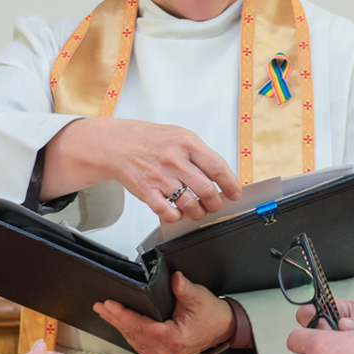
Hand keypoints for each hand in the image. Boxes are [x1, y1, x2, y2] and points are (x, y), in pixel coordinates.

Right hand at [46, 118, 241, 223]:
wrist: (119, 144)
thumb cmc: (152, 141)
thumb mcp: (180, 136)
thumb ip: (200, 155)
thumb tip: (222, 177)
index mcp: (187, 143)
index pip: (217, 167)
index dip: (230, 184)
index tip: (234, 193)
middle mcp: (174, 160)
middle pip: (206, 190)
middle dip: (215, 203)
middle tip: (214, 204)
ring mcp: (160, 176)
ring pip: (189, 204)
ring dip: (198, 212)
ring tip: (198, 210)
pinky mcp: (146, 191)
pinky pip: (167, 212)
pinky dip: (176, 217)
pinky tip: (178, 212)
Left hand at [94, 272, 233, 353]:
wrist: (222, 329)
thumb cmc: (211, 315)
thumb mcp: (199, 297)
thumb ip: (184, 288)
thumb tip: (175, 279)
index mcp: (174, 340)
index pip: (142, 327)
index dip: (123, 315)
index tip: (110, 305)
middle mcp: (167, 353)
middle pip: (134, 335)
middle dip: (116, 319)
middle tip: (101, 306)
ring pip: (134, 341)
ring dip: (120, 326)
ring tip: (106, 313)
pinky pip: (140, 346)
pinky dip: (129, 334)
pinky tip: (120, 324)